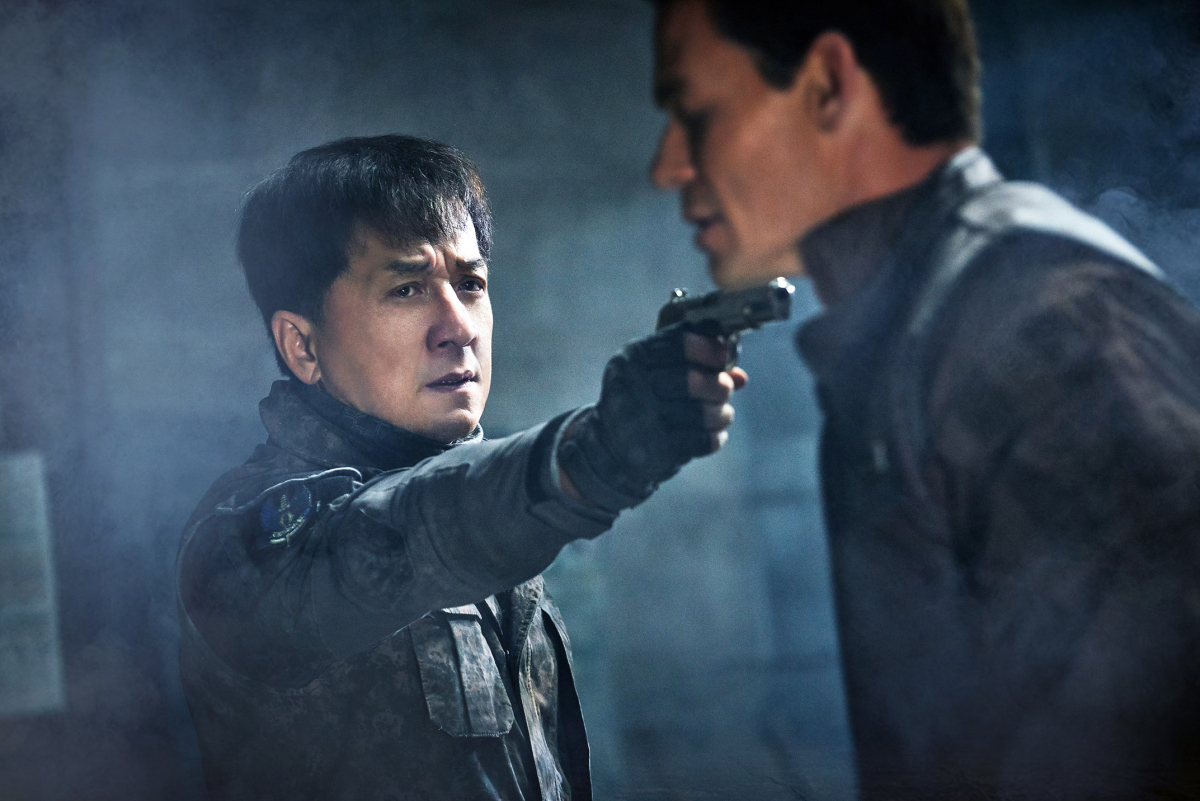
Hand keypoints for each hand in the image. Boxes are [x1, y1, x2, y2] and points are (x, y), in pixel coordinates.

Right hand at [556, 324, 747, 511]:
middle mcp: (634, 386)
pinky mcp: (656, 450)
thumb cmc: (641, 399)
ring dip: (722, 413)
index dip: (711, 348)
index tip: (723, 356)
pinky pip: (703, 440)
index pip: (681, 343)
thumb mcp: (656, 370)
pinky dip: (715, 436)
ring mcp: (643, 420)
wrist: (609, 447)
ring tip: (721, 414)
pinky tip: (711, 433)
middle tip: (724, 389)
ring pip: (703, 412)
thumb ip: (695, 363)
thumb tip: (739, 376)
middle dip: (719, 385)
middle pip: (693, 380)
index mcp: (634, 357)